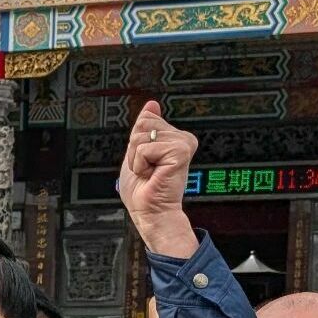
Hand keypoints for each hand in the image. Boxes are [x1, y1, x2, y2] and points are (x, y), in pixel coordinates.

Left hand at [116, 101, 200, 259]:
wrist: (150, 212)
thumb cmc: (144, 190)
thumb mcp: (138, 151)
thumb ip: (145, 127)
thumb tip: (152, 105)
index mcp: (174, 137)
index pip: (145, 120)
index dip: (136, 144)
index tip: (147, 162)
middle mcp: (182, 138)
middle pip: (142, 125)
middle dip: (135, 150)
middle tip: (147, 169)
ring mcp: (183, 144)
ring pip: (141, 136)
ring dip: (137, 159)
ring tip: (150, 173)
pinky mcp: (180, 152)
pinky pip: (144, 148)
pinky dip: (140, 164)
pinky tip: (153, 175)